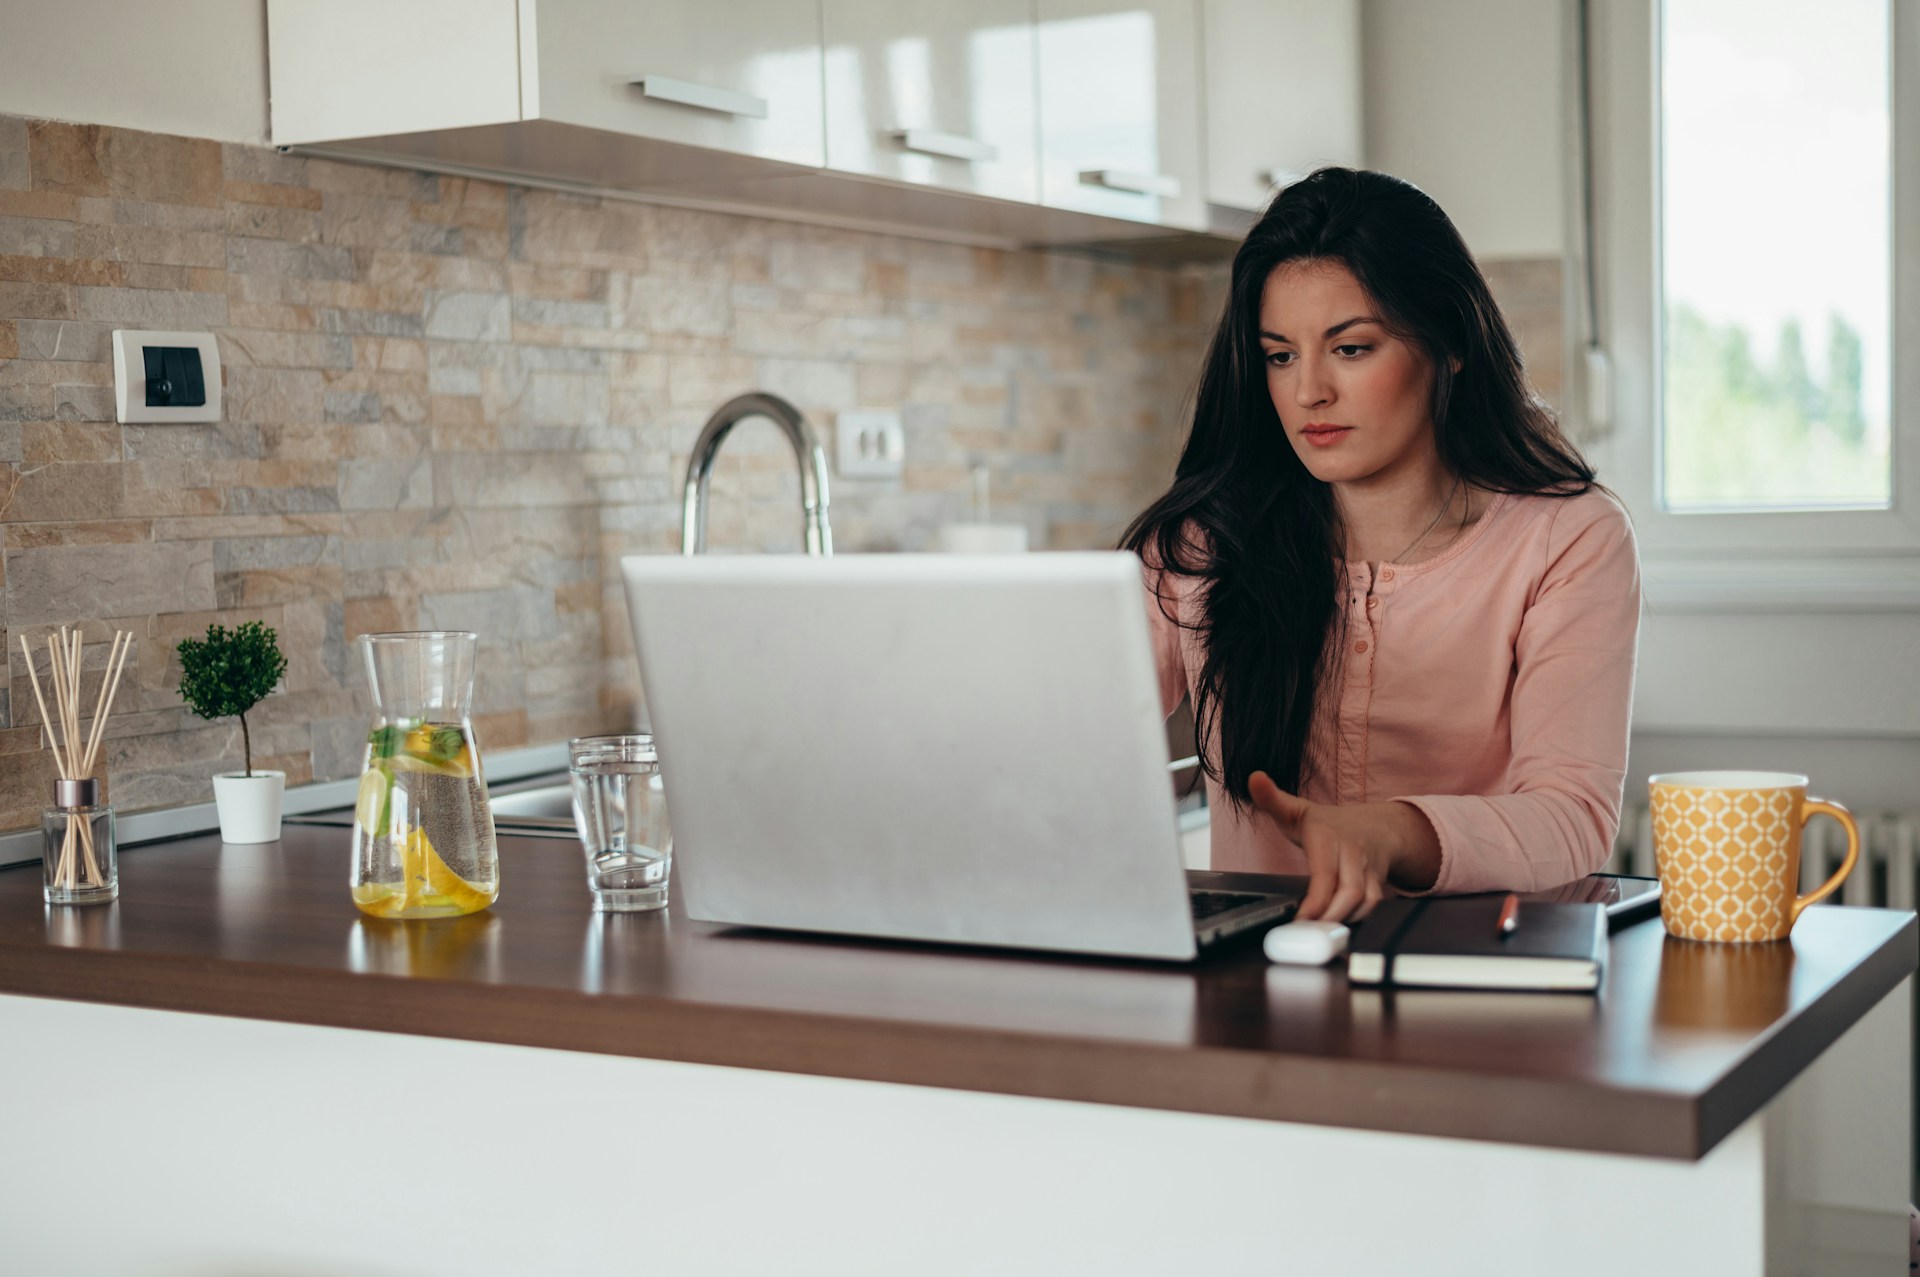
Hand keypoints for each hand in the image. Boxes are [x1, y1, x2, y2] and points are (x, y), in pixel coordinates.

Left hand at [1248, 772, 1441, 921]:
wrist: (1379, 827)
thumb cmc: (1330, 824)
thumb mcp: (1296, 809)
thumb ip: (1271, 799)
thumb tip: (1253, 778)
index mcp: (1328, 836)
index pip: (1325, 873)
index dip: (1316, 900)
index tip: (1301, 920)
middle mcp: (1353, 853)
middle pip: (1350, 891)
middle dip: (1330, 917)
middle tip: (1307, 936)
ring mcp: (1369, 869)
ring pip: (1366, 901)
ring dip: (1345, 921)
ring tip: (1319, 936)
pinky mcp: (1379, 884)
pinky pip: (1374, 906)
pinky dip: (1358, 919)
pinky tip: (1337, 928)